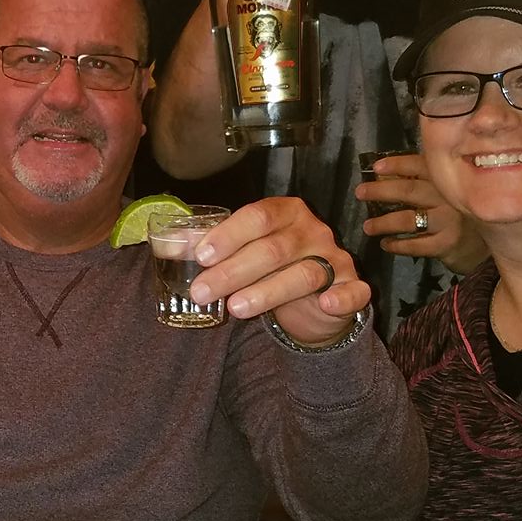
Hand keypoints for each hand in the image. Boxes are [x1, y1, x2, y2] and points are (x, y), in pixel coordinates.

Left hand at [191, 196, 369, 345]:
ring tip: (234, 308)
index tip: (200, 256)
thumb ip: (211, 246)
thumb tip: (168, 245)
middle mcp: (313, 230)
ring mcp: (336, 258)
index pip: (258, 216)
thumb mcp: (242, 252)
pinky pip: (353, 291)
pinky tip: (326, 303)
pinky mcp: (354, 287)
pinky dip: (342, 297)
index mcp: (286, 212)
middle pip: (273, 249)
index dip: (229, 235)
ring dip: (267, 291)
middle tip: (201, 291)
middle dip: (233, 271)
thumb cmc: (272, 267)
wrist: (316, 300)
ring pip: (303, 273)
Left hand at [356, 153, 487, 273]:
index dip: (396, 164)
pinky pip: (416, 245)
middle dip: (380, 191)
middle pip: (409, 190)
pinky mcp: (447, 244)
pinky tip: (385, 244)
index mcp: (447, 180)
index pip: (420, 165)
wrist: (491, 245)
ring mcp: (449, 221)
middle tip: (361, 193)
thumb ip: (425, 182)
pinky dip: (397, 245)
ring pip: (408, 219)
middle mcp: (448, 198)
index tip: (375, 167)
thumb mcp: (448, 192)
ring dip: (383, 222)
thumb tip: (385, 174)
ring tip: (368, 226)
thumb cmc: (462, 215)